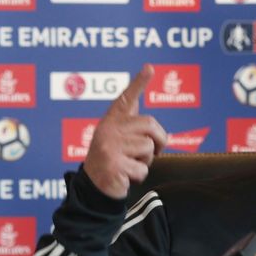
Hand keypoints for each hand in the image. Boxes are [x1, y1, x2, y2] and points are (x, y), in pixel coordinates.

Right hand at [83, 64, 167, 198]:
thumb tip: (160, 130)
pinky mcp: (113, 163)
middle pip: (151, 125)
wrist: (95, 187)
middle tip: (153, 153)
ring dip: (146, 161)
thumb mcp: (122, 141)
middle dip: (160, 141)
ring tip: (130, 164)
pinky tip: (125, 176)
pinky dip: (139, 176)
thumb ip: (135, 129)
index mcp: (113, 121)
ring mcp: (109, 145)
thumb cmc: (115, 161)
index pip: (126, 98)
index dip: (139, 82)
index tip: (150, 68)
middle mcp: (108, 129)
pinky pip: (143, 167)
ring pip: (149, 148)